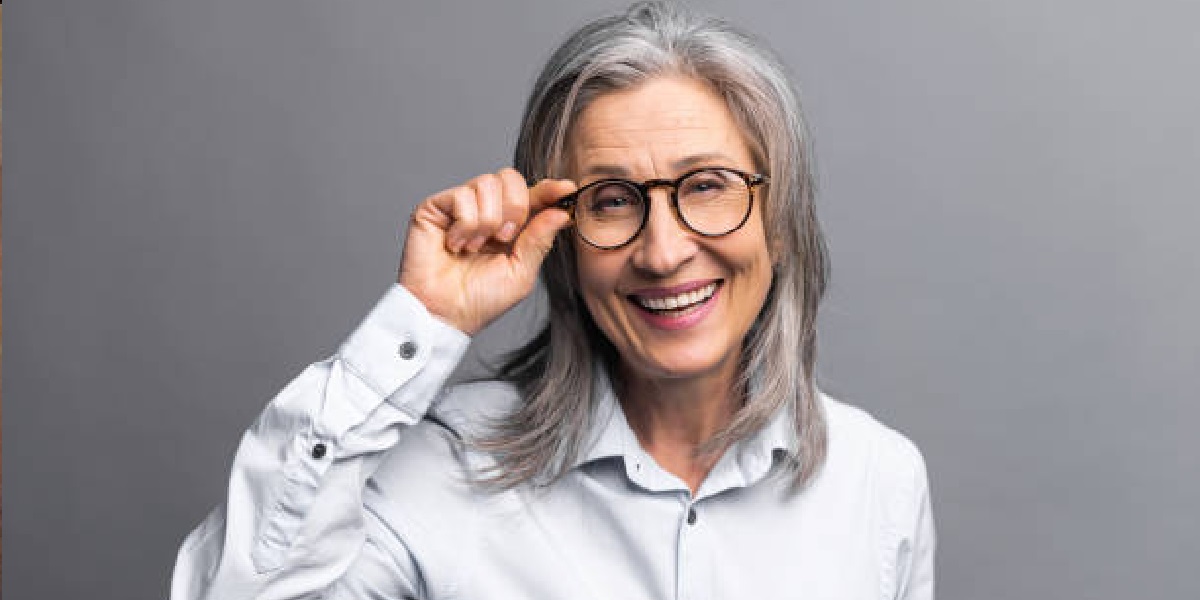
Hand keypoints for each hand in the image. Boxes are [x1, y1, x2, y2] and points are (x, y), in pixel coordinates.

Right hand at [398, 168, 576, 334]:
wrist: (443, 313)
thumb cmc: (479, 300)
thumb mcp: (521, 273)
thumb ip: (540, 240)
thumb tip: (561, 213)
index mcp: (510, 225)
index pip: (532, 195)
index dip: (550, 189)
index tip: (566, 189)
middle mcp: (485, 210)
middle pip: (510, 178)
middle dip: (515, 208)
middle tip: (504, 238)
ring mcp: (460, 207)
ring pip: (487, 183)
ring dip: (487, 220)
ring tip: (475, 247)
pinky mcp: (436, 207)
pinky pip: (463, 195)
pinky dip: (465, 224)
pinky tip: (456, 244)